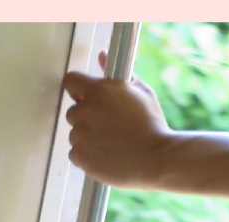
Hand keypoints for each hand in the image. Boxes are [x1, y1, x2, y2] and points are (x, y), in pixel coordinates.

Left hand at [63, 60, 178, 190]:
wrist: (157, 160)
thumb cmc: (152, 126)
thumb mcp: (141, 92)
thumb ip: (115, 73)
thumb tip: (102, 56)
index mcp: (99, 91)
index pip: (71, 81)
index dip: (78, 90)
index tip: (85, 97)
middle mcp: (86, 111)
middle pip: (72, 112)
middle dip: (86, 118)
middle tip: (108, 126)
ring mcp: (81, 136)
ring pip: (75, 134)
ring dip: (87, 138)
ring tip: (112, 144)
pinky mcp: (81, 157)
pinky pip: (75, 154)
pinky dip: (87, 156)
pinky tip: (106, 156)